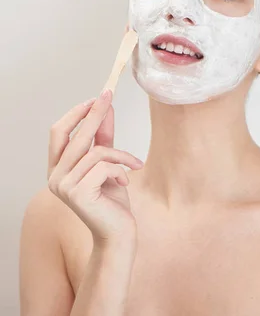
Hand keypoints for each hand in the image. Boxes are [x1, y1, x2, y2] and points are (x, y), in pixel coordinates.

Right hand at [47, 88, 143, 246]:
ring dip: (121, 155)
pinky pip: (104, 166)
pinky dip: (121, 169)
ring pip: (95, 152)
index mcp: (57, 168)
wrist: (118, 232)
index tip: (95, 98)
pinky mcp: (78, 194)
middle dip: (94, 114)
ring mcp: (63, 187)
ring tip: (134, 165)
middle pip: (75, 136)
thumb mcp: (108, 162)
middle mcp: (55, 177)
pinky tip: (126, 183)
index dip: (75, 113)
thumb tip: (105, 108)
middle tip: (109, 96)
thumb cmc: (112, 199)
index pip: (58, 132)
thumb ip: (103, 136)